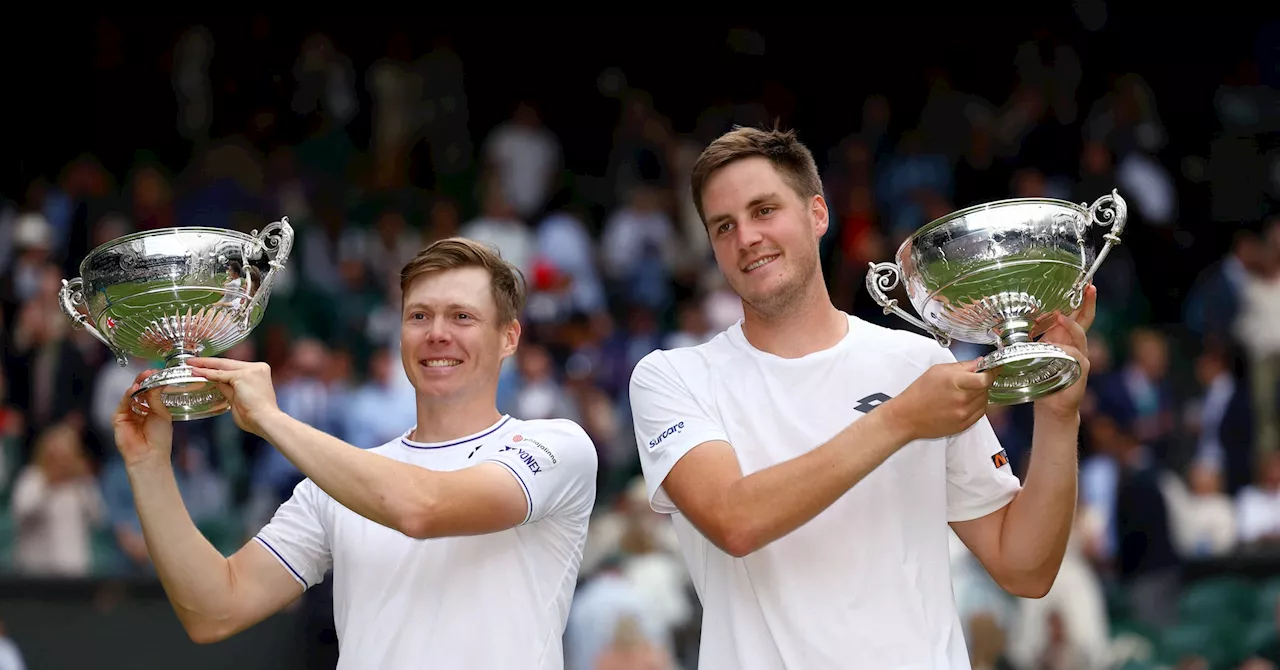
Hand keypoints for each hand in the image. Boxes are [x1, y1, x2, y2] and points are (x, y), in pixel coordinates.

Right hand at [112, 370, 173, 468]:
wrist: (150, 455)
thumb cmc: (159, 438)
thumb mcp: (162, 414)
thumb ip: (156, 398)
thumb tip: (157, 382)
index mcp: (151, 410)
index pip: (150, 392)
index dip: (153, 383)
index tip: (158, 373)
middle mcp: (139, 410)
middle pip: (139, 391)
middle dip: (144, 381)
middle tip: (149, 372)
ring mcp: (128, 413)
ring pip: (131, 395)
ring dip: (137, 385)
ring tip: (144, 377)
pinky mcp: (118, 418)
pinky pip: (123, 403)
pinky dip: (129, 394)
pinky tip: (135, 389)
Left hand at [186, 357, 279, 437]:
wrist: (265, 420)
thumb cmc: (256, 415)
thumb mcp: (238, 398)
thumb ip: (228, 388)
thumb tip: (215, 382)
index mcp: (259, 372)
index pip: (233, 366)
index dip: (217, 366)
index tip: (204, 365)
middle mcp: (257, 368)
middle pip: (227, 363)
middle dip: (208, 362)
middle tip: (192, 361)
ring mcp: (251, 370)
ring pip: (222, 366)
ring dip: (204, 366)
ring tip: (191, 364)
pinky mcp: (243, 375)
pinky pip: (220, 375)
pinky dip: (207, 374)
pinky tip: (197, 372)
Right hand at [881, 359, 996, 441]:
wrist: (907, 417)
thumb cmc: (919, 393)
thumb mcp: (938, 370)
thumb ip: (962, 366)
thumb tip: (979, 363)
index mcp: (955, 381)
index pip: (985, 378)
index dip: (991, 372)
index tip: (994, 368)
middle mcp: (962, 399)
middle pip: (986, 388)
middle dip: (982, 382)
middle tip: (971, 380)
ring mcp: (964, 414)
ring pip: (985, 401)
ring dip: (980, 394)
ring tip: (964, 392)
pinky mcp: (964, 425)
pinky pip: (980, 413)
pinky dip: (976, 406)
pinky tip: (964, 402)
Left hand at [1034, 284, 1095, 419]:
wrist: (1051, 404)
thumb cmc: (1042, 377)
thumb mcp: (1033, 352)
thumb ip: (1029, 338)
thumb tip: (1009, 323)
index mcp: (1063, 336)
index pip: (1074, 313)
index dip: (1078, 299)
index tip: (1080, 283)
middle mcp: (1075, 342)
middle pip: (1085, 318)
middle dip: (1088, 302)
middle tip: (1090, 287)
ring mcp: (1080, 354)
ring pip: (1080, 334)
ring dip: (1071, 325)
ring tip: (1061, 316)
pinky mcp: (1081, 368)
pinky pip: (1076, 354)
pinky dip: (1066, 349)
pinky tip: (1055, 346)